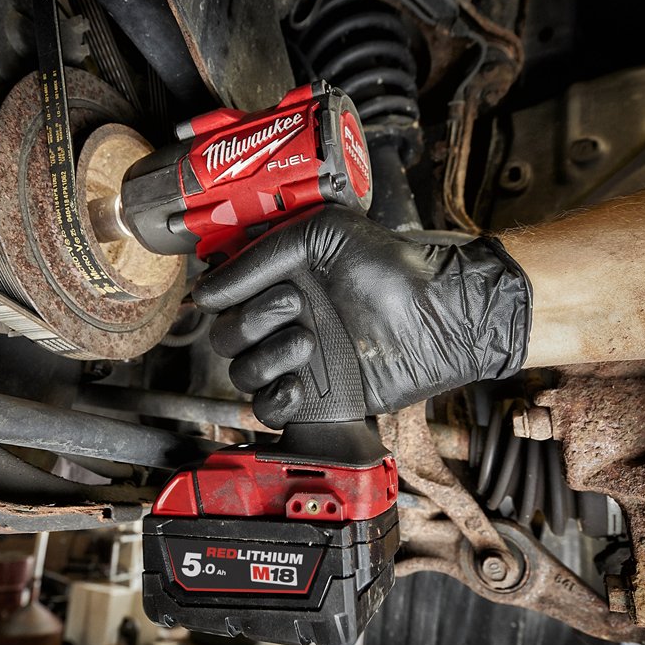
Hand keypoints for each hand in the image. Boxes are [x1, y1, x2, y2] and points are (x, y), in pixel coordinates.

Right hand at [192, 205, 531, 425]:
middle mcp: (282, 321)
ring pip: (242, 375)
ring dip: (266, 360)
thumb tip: (208, 290)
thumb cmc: (390, 266)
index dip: (223, 295)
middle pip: (226, 338)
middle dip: (252, 322)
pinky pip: (267, 411)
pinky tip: (300, 386)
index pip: (221, 296)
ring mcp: (297, 360)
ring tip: (308, 344)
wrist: (436, 313)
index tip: (237, 290)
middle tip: (296, 307)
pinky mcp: (316, 397)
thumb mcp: (322, 233)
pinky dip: (275, 402)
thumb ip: (262, 255)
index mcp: (278, 281)